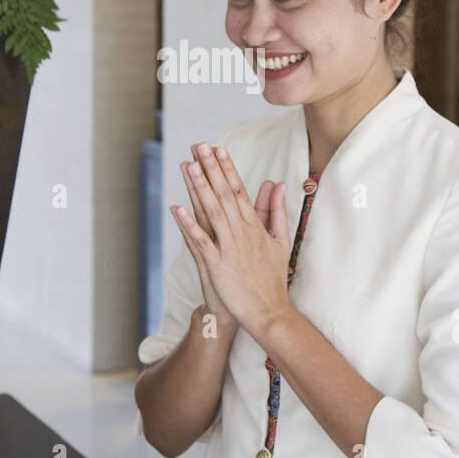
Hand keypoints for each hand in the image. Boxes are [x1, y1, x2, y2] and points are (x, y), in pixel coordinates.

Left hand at [171, 141, 291, 339]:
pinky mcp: (217, 265)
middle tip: (199, 146)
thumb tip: (275, 184)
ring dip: (198, 188)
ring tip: (188, 166)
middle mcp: (241, 232)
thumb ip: (276, 211)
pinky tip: (177, 208)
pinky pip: (201, 241)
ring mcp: (229, 248)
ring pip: (211, 211)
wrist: (269, 312)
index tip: (218, 148)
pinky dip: (189, 224)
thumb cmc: (272, 278)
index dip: (227, 168)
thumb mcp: (280, 241)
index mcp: (255, 226)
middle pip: (223, 194)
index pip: (238, 190)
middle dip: (210, 168)